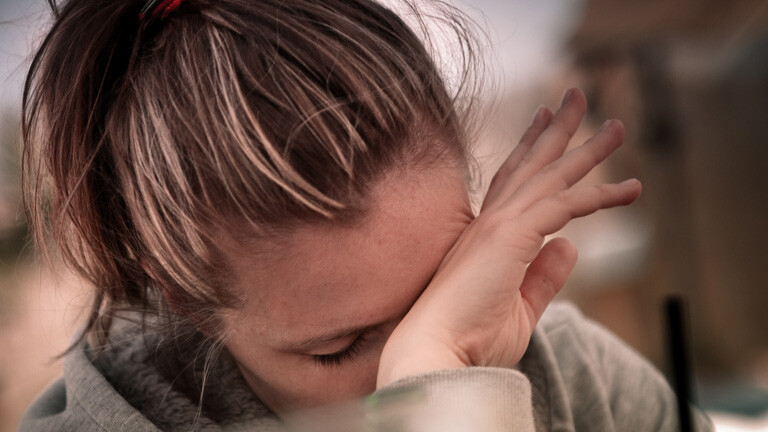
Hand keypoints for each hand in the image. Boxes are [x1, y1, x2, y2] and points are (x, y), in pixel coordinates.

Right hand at [376, 88, 641, 386]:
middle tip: (576, 96)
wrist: (435, 353)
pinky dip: (597, 195)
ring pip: (550, 177)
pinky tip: (628, 190)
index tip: (544, 121)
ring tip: (617, 126)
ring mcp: (498, 226)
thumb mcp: (519, 308)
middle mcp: (489, 222)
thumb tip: (569, 247)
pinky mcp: (510, 237)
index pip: (511, 181)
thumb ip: (544, 277)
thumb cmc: (468, 339)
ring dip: (587, 149)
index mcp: (485, 236)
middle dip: (557, 130)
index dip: (530, 148)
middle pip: (530, 165)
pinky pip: (564, 206)